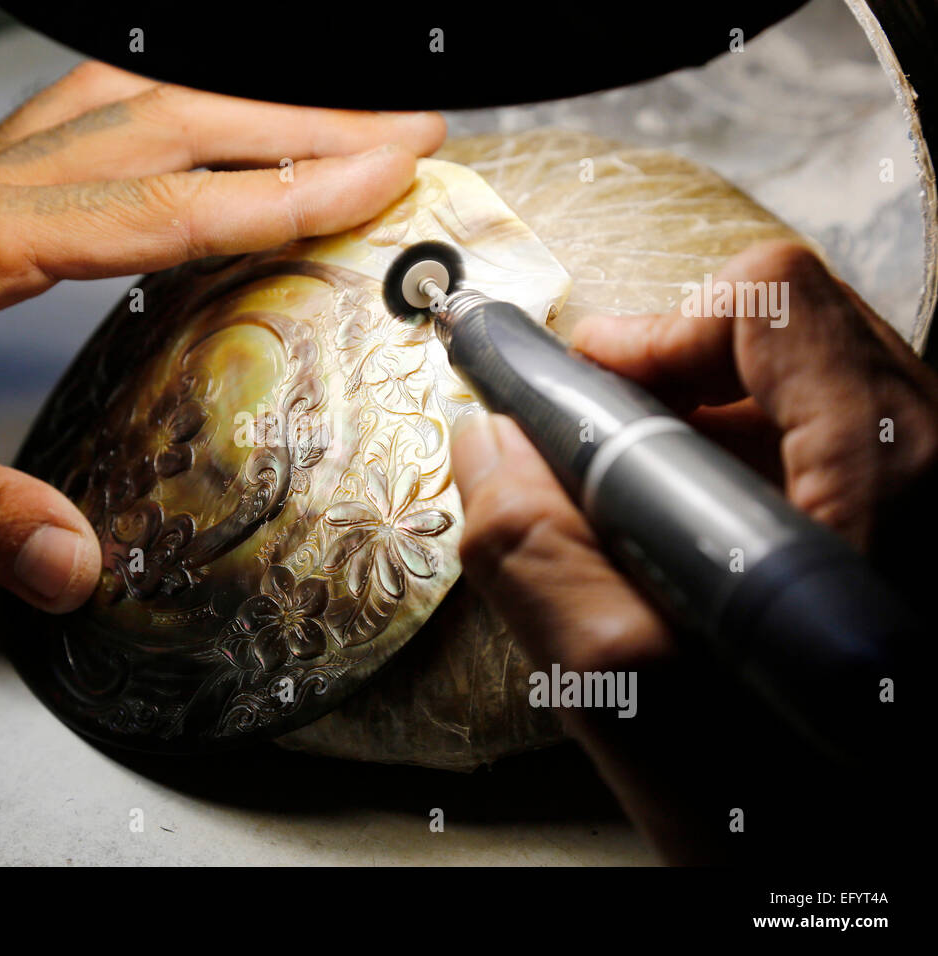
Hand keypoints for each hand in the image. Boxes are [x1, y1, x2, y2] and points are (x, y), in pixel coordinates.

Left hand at [0, 61, 444, 612]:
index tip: (376, 172)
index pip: (160, 207)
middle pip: (168, 121)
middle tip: (398, 128)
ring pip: (130, 102)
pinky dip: (169, 113)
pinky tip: (202, 131)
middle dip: (298, 121)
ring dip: (242, 104)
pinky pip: (87, 122)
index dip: (281, 191)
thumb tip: (79, 564)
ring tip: (330, 121)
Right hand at [451, 241, 936, 861]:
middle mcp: (934, 470)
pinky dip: (751, 471)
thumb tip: (488, 447)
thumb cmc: (806, 828)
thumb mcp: (645, 708)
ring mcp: (935, 502)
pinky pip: (835, 447)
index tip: (579, 396)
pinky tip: (709, 549)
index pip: (772, 309)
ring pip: (812, 388)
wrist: (880, 883)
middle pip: (793, 332)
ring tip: (652, 513)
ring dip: (709, 428)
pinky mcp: (922, 532)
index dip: (650, 337)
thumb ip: (544, 564)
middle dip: (674, 380)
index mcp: (888, 485)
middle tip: (602, 452)